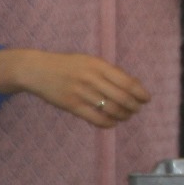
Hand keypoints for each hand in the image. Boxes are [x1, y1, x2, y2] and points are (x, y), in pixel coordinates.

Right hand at [0, 48, 150, 128]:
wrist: (37, 70)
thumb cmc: (68, 65)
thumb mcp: (90, 61)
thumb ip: (110, 72)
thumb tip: (134, 86)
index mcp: (99, 65)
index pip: (128, 82)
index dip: (140, 93)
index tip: (146, 99)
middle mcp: (91, 78)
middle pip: (122, 98)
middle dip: (134, 107)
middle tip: (136, 109)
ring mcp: (81, 93)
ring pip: (111, 110)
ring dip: (123, 116)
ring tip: (126, 116)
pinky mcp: (72, 106)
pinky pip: (96, 119)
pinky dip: (108, 123)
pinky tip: (112, 123)